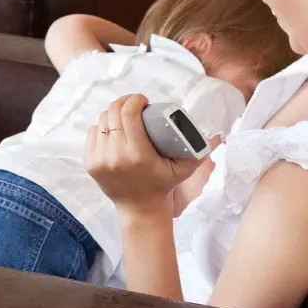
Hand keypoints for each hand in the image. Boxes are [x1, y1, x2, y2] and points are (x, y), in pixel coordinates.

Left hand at [84, 94, 203, 215]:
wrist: (139, 207)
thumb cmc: (163, 184)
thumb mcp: (184, 169)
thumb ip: (200, 151)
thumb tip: (217, 134)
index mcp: (138, 154)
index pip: (128, 114)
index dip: (134, 100)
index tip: (143, 100)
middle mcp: (115, 156)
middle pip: (112, 114)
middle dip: (123, 102)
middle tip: (134, 103)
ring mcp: (100, 160)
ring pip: (102, 122)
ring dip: (112, 114)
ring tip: (124, 115)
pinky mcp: (90, 163)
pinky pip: (92, 134)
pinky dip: (102, 127)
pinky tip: (112, 128)